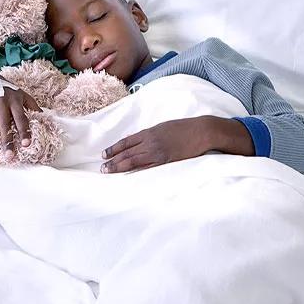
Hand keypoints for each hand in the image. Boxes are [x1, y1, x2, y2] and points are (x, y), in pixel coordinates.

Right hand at [0, 75, 40, 164]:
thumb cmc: (9, 92)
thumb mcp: (22, 95)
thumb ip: (32, 106)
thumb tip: (44, 119)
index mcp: (14, 102)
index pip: (20, 118)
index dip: (24, 131)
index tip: (26, 144)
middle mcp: (0, 105)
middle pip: (4, 126)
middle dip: (7, 142)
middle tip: (9, 157)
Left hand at [100, 116, 253, 173]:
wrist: (201, 131)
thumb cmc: (183, 128)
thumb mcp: (163, 128)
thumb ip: (150, 135)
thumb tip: (138, 142)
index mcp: (149, 132)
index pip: (126, 141)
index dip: (114, 148)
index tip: (104, 154)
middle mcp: (150, 142)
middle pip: (127, 152)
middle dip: (113, 160)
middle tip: (102, 168)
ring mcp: (158, 152)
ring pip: (133, 161)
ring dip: (119, 167)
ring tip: (108, 172)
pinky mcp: (166, 161)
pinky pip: (147, 168)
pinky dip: (136, 172)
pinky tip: (128, 176)